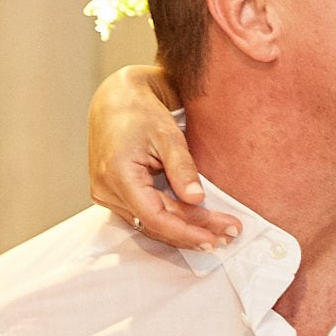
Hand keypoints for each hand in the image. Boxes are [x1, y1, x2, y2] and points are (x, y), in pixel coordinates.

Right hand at [86, 65, 238, 249]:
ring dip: (183, 231)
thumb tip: (196, 199)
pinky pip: (143, 217)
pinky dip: (170, 222)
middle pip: (155, 225)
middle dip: (193, 232)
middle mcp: (106, 190)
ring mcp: (106, 195)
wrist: (116, 100)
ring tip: (218, 234)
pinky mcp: (113, 195)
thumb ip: (182, 168)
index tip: (217, 235)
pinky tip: (194, 225)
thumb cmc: (140, 111)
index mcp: (117, 174)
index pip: (155, 217)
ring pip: (149, 225)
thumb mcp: (167, 135)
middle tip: (229, 233)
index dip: (187, 231)